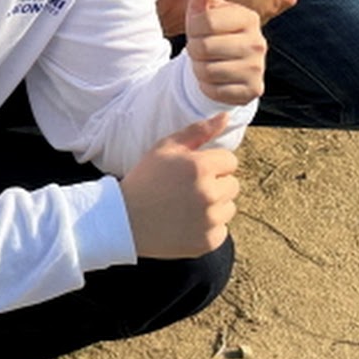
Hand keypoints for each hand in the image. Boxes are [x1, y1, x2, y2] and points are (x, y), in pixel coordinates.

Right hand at [119, 113, 239, 258]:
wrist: (125, 220)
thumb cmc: (145, 179)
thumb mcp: (165, 148)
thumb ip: (198, 131)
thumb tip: (226, 117)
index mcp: (200, 167)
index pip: (231, 161)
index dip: (212, 164)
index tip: (193, 171)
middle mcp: (209, 193)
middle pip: (233, 184)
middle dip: (216, 184)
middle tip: (188, 189)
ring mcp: (210, 220)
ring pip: (229, 207)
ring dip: (214, 206)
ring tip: (187, 206)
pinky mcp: (208, 241)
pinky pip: (222, 229)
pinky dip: (208, 227)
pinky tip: (186, 223)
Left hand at [182, 0, 265, 105]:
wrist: (223, 64)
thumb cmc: (211, 30)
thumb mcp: (204, 8)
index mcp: (248, 17)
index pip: (204, 22)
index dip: (192, 27)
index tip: (197, 29)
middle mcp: (258, 42)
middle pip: (203, 48)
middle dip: (193, 50)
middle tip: (200, 48)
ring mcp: (258, 68)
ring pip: (207, 71)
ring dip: (198, 69)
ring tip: (207, 62)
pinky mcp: (253, 90)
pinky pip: (215, 91)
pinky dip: (207, 87)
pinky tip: (215, 79)